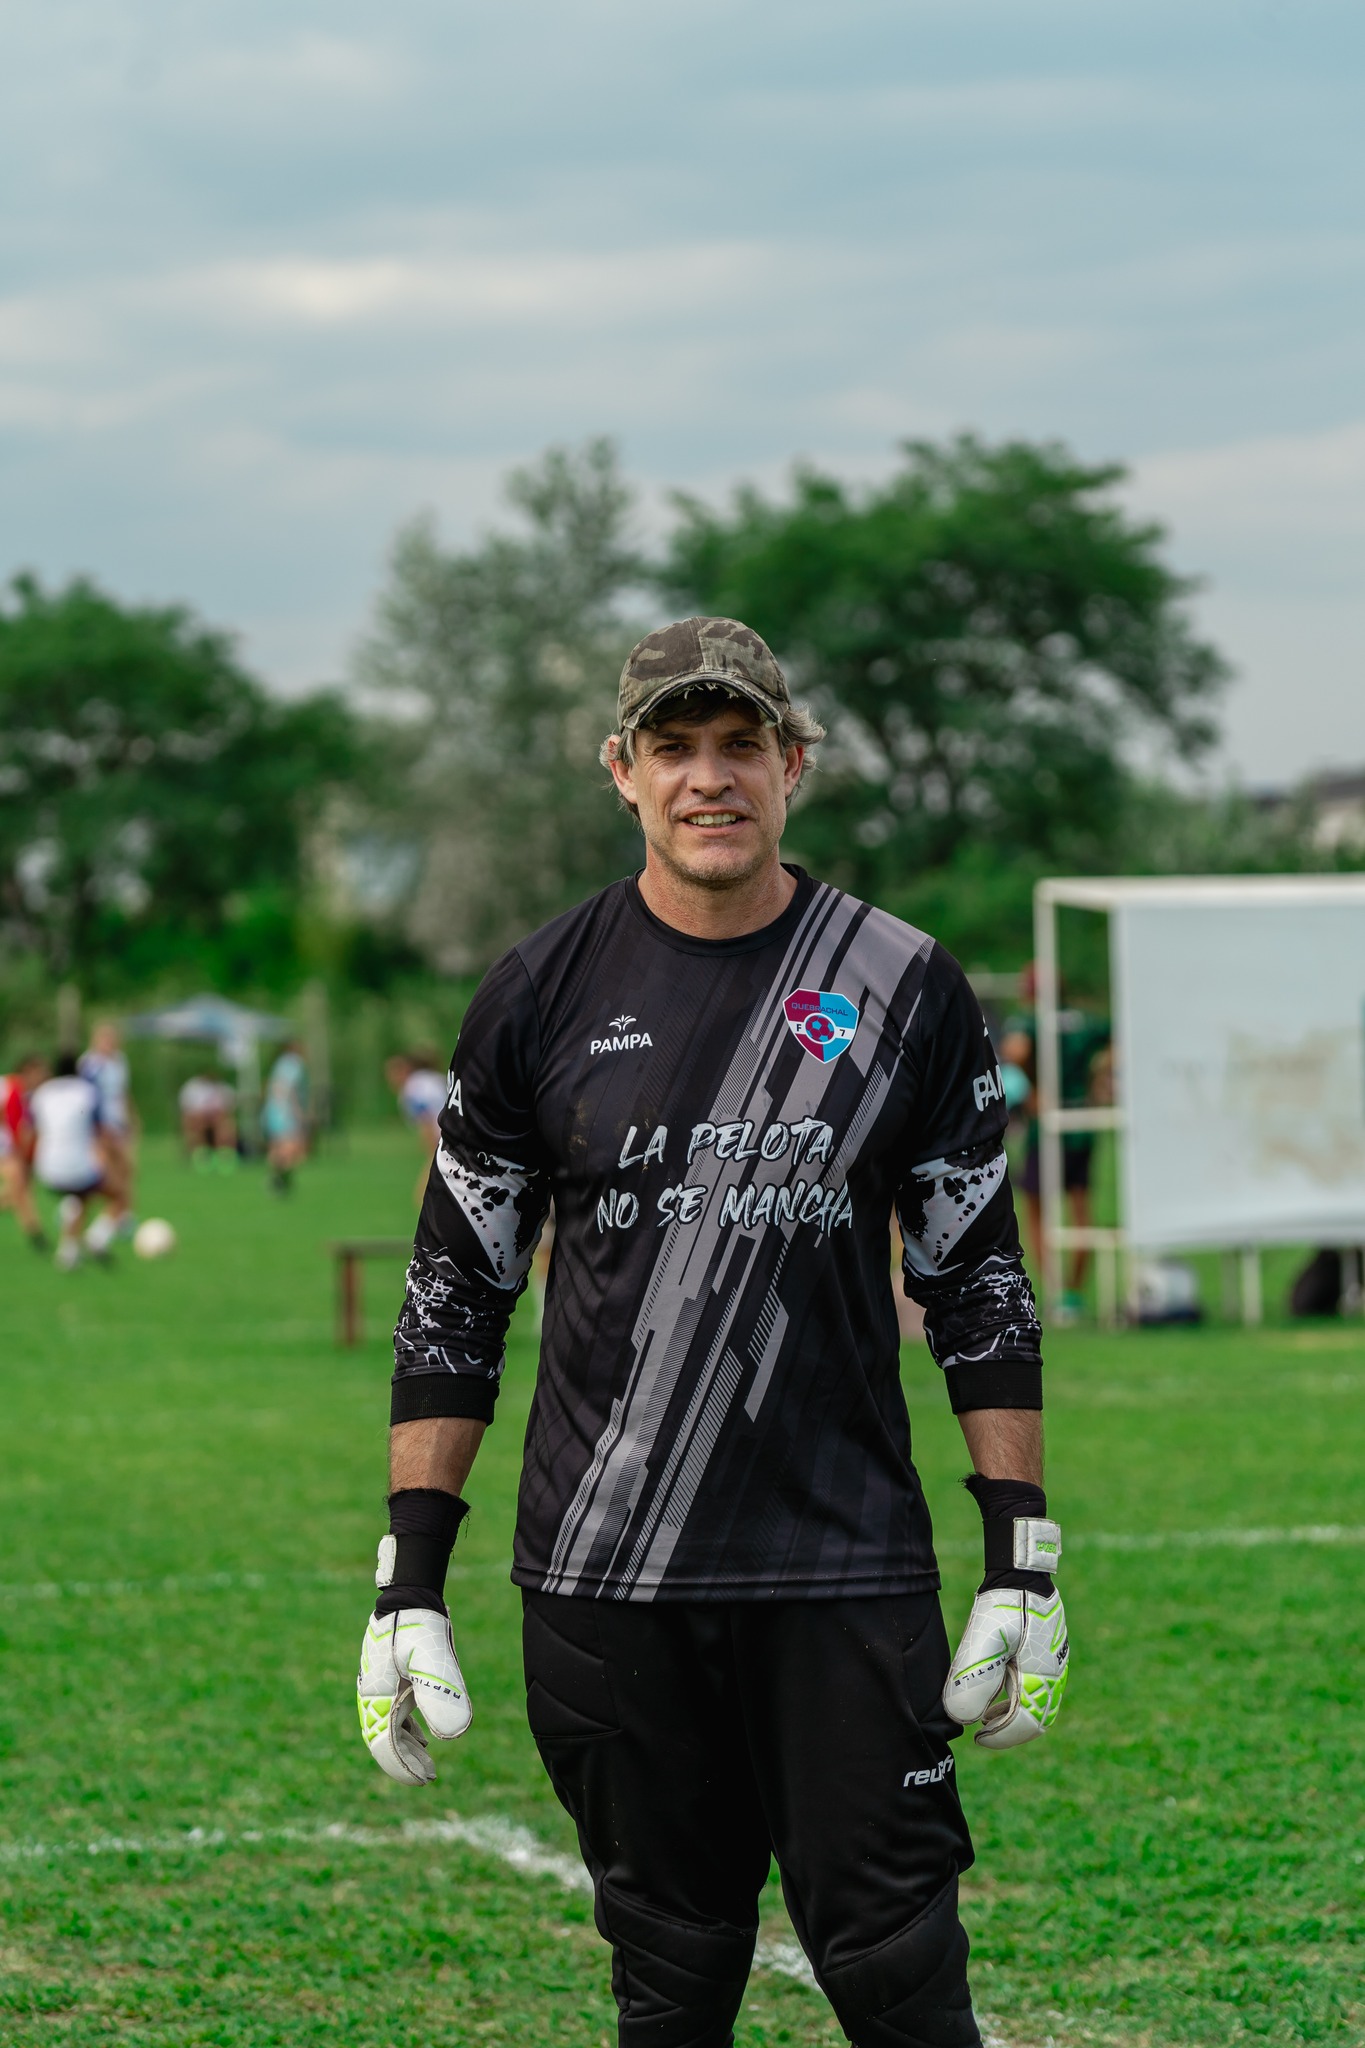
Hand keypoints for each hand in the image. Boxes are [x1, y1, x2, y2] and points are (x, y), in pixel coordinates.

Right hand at [357, 1605, 472, 1783]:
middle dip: (404, 1762)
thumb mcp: (433, 1658)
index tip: (424, 1780)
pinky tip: (424, 1740)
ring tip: (428, 1766)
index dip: (402, 1765)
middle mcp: (373, 1694)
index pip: (384, 1742)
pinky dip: (408, 1731)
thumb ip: (442, 1692)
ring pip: (389, 1728)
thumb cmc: (419, 1623)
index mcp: (376, 1693)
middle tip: (429, 1778)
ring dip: (407, 1749)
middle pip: (384, 1739)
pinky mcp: (391, 1680)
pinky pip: (395, 1714)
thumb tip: (456, 1736)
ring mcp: (381, 1687)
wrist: (411, 1594)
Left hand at [943, 1585, 1068, 1748]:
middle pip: (1036, 1719)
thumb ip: (974, 1678)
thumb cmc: (1003, 1605)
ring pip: (1037, 1706)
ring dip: (1012, 1718)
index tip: (977, 1738)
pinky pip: (1036, 1690)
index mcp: (1042, 1675)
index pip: (1026, 1722)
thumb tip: (962, 1717)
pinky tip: (997, 1700)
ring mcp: (1052, 1666)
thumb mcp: (984, 1641)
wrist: (1020, 1575)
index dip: (1001, 1736)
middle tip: (981, 1734)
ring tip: (986, 1721)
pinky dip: (1017, 1702)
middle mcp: (1053, 1675)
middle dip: (1009, 1732)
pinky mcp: (1045, 1657)